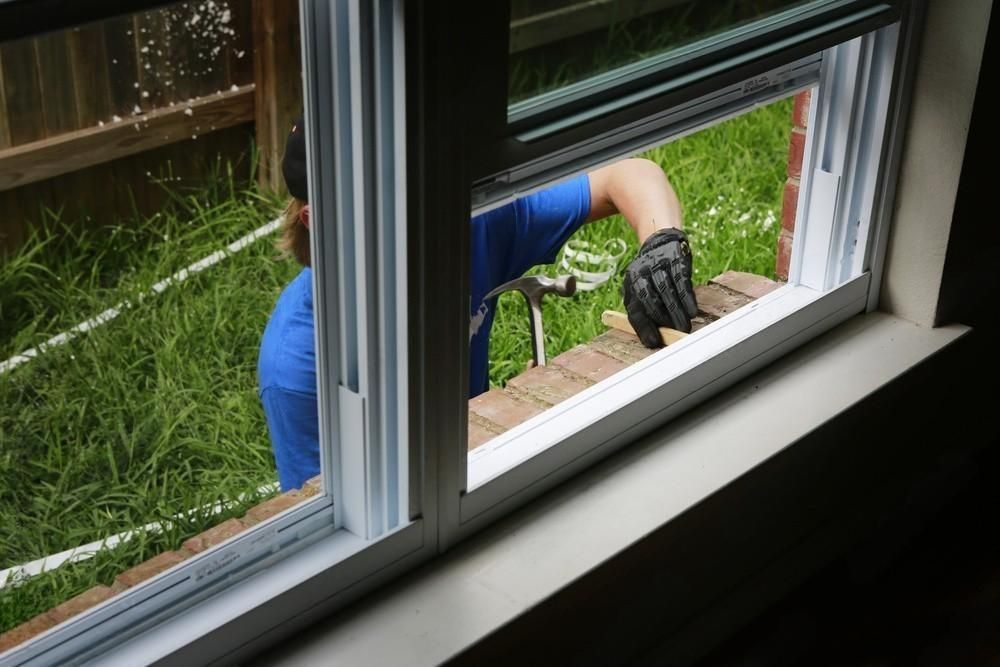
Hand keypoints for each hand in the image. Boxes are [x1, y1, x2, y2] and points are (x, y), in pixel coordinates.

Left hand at [622, 228, 697, 346]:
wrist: (661, 242)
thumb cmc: (652, 275)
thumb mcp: (643, 290)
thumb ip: (645, 312)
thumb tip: (652, 341)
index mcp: (630, 283)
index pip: (634, 308)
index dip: (643, 327)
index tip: (654, 342)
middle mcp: (641, 272)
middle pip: (649, 299)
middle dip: (662, 319)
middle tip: (674, 335)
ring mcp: (658, 264)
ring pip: (666, 291)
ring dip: (676, 312)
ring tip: (684, 327)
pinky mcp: (675, 259)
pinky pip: (681, 281)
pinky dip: (687, 298)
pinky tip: (692, 311)